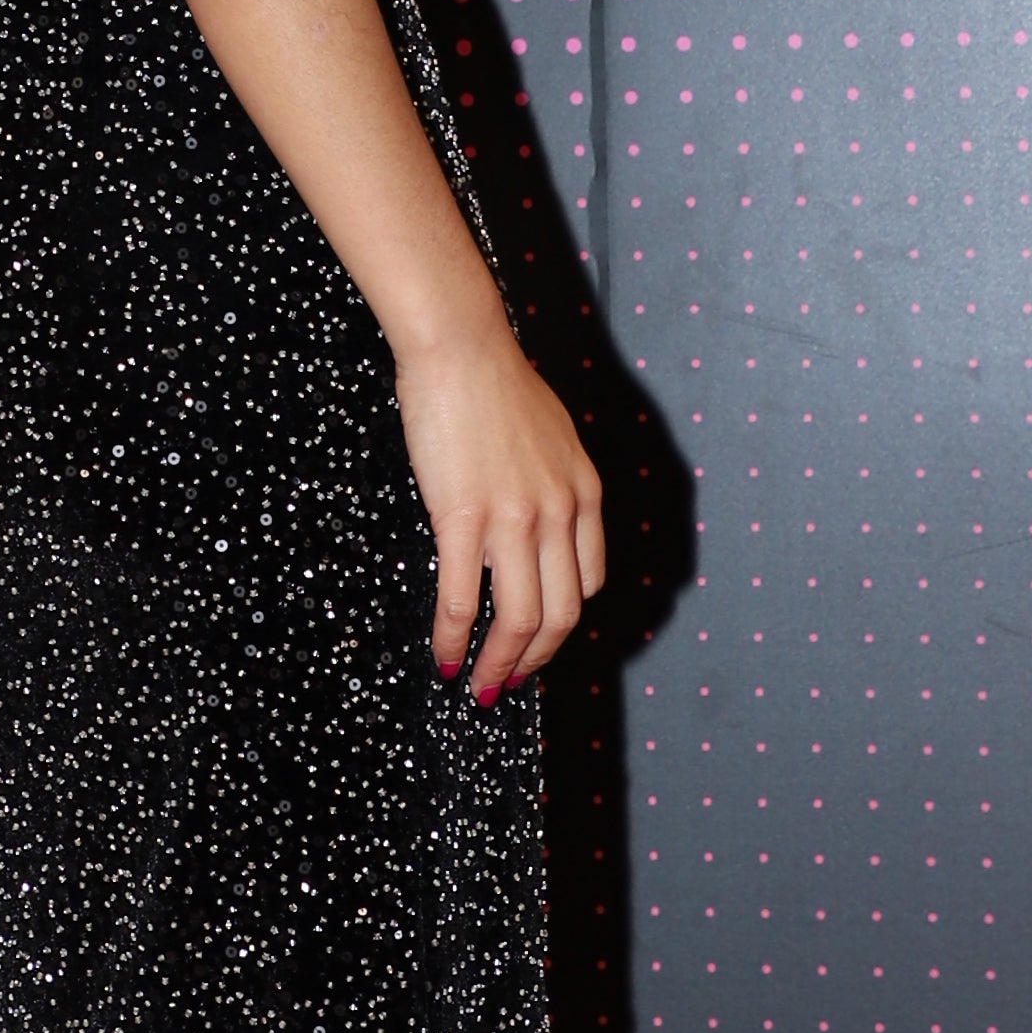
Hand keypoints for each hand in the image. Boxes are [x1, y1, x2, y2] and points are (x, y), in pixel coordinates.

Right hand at [396, 333, 603, 698]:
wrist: (461, 345)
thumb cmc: (494, 378)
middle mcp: (560, 514)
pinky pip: (465, 598)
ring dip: (499, 665)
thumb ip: (551, 480)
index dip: (564, 622)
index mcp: (585, 493)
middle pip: (561, 614)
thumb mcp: (550, 434)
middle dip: (536, 660)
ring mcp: (516, 519)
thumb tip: (533, 515)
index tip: (539, 639)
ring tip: (478, 687)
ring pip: (520, 619)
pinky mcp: (465, 517)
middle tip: (509, 682)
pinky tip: (443, 657)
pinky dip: (455, 639)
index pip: (588, 581)